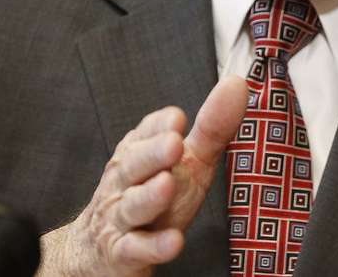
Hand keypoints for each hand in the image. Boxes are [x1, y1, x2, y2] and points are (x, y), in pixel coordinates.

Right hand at [39, 75, 248, 276]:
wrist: (100, 249)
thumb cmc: (154, 194)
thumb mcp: (187, 160)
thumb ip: (212, 126)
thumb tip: (238, 84)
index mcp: (138, 152)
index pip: (145, 132)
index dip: (159, 125)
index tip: (178, 118)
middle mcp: (124, 181)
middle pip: (135, 165)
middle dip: (153, 154)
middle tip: (174, 144)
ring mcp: (120, 217)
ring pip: (132, 205)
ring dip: (149, 196)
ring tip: (167, 185)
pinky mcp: (122, 253)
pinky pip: (135, 249)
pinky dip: (153, 247)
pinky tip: (174, 242)